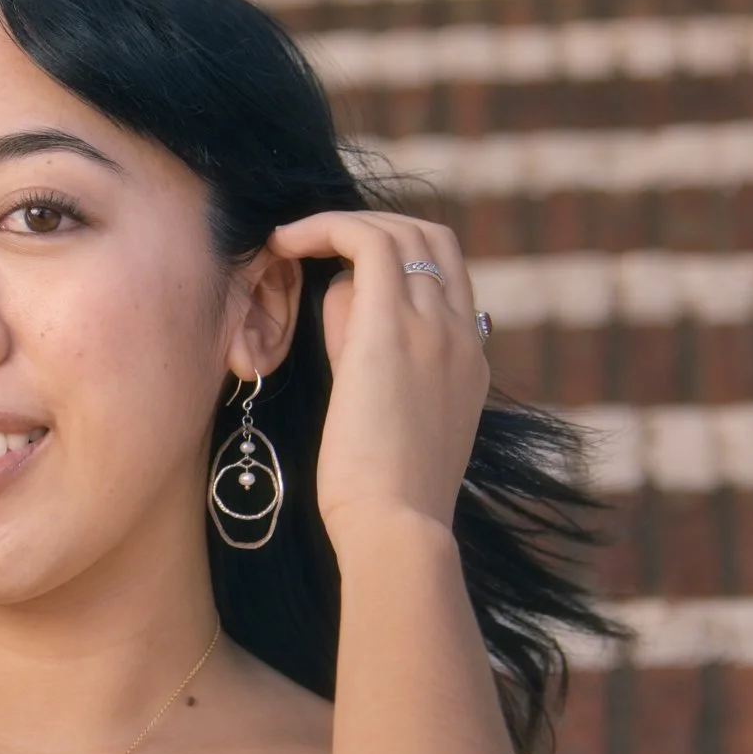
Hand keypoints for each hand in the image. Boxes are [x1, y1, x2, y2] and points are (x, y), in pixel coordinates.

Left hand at [264, 210, 488, 555]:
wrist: (397, 529)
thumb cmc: (381, 500)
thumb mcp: (391, 428)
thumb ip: (378, 372)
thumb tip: (346, 327)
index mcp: (469, 362)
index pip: (445, 276)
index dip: (395, 260)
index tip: (341, 275)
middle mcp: (460, 334)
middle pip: (430, 239)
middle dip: (370, 228)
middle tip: (315, 244)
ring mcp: (433, 327)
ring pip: (400, 231)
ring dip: (341, 224)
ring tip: (289, 241)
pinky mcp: (392, 329)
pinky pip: (366, 242)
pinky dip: (324, 228)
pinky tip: (283, 243)